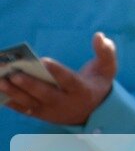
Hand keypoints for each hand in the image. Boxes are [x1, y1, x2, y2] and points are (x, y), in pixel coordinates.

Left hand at [0, 33, 117, 125]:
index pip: (69, 80)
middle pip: (46, 94)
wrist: (94, 111)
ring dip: (14, 92)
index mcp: (82, 90)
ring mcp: (52, 110)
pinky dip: (10, 101)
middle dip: (29, 84)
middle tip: (14, 74)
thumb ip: (106, 51)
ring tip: (0, 80)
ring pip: (31, 102)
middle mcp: (66, 102)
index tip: (44, 60)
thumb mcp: (108, 69)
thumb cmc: (98, 83)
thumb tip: (99, 35)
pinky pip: (23, 109)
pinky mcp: (41, 114)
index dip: (57, 71)